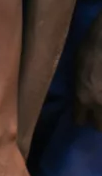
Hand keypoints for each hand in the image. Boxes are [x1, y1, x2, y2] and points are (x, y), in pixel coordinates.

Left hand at [75, 14, 101, 129]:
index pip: (79, 119)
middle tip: (96, 112)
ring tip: (99, 99)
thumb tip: (80, 96)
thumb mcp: (77, 69)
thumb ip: (79, 86)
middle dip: (97, 121)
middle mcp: (100, 103)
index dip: (80, 117)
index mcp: (83, 96)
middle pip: (99, 126)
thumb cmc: (89, 49)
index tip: (82, 114)